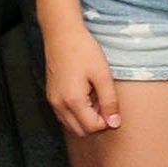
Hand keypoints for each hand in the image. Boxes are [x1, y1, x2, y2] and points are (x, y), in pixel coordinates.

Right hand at [43, 18, 119, 135]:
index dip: (107, 123)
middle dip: (97, 124)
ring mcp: (53, 101)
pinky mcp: (52, 96)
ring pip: (72, 125)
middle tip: (108, 105)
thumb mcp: (102, 75)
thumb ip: (109, 101)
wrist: (62, 35)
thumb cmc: (84, 51)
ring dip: (87, 119)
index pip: (91, 128)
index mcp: (72, 101)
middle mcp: (59, 105)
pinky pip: (65, 115)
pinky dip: (78, 114)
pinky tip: (88, 96)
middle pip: (81, 131)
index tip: (115, 109)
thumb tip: (114, 123)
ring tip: (98, 99)